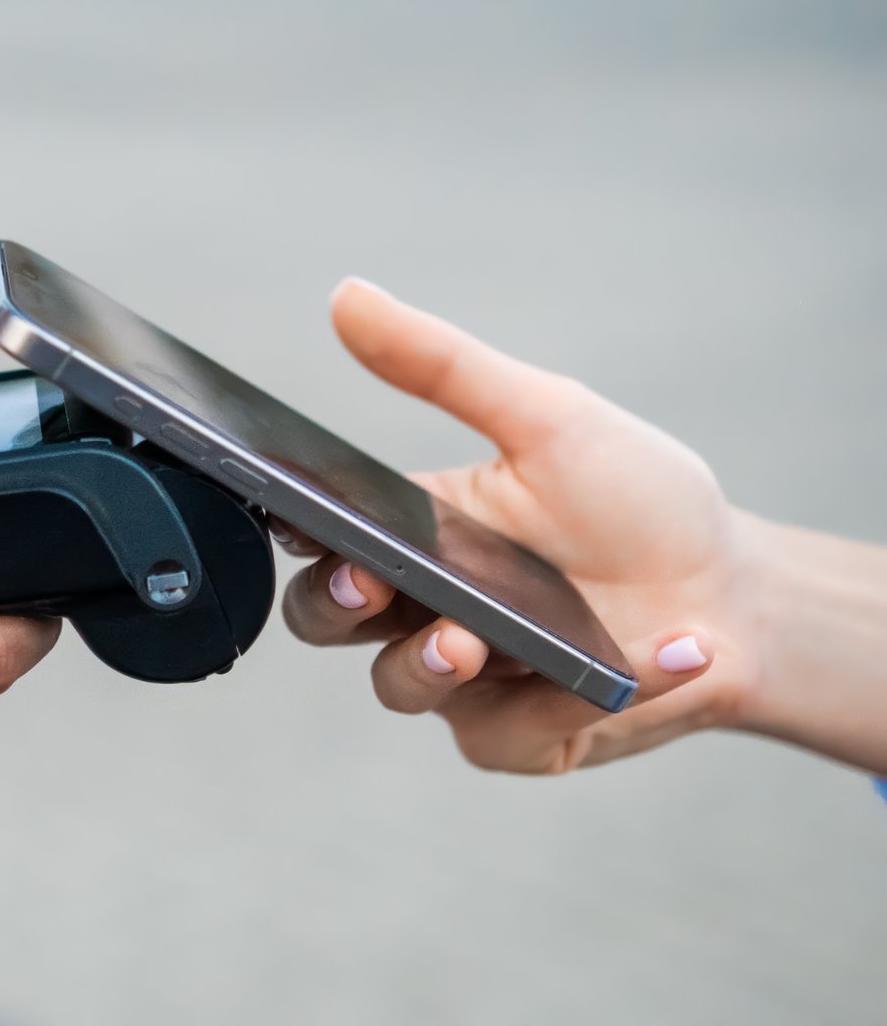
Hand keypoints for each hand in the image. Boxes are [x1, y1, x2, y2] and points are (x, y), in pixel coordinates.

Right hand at [283, 280, 763, 773]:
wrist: (739, 598)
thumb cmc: (638, 503)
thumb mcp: (546, 419)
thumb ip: (441, 365)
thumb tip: (347, 296)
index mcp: (416, 530)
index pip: (323, 531)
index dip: (295, 527)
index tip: (294, 510)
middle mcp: (424, 605)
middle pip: (326, 617)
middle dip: (333, 604)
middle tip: (368, 582)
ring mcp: (466, 679)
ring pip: (398, 684)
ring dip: (430, 664)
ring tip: (476, 641)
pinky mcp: (520, 736)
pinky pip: (505, 733)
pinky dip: (568, 701)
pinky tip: (650, 655)